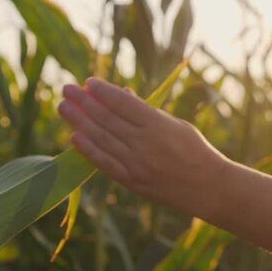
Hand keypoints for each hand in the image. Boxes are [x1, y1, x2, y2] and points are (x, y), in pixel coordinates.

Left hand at [58, 77, 228, 219]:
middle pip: (107, 118)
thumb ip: (147, 113)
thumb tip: (122, 95)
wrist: (208, 188)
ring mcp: (136, 163)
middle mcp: (144, 143)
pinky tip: (74, 137)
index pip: (123, 102)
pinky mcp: (132, 181)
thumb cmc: (194, 150)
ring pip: (101, 138)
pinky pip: (105, 163)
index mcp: (158, 124)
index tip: (88, 82)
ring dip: (79, 121)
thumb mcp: (176, 125)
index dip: (103, 91)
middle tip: (66, 89)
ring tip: (64, 107)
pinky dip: (88, 150)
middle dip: (84, 102)